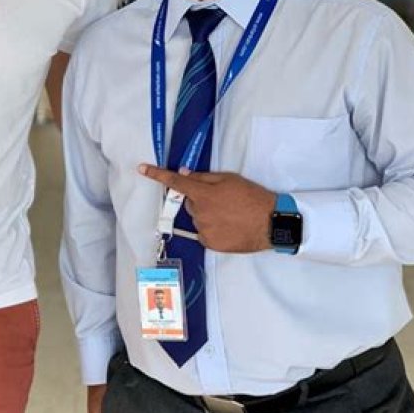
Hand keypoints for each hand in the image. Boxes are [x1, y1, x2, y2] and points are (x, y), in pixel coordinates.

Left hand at [138, 165, 275, 252]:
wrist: (271, 223)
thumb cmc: (252, 197)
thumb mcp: (229, 179)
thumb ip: (204, 177)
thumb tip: (185, 175)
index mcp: (203, 194)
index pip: (175, 182)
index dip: (157, 175)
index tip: (142, 169)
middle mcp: (199, 213)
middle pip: (190, 203)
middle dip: (200, 200)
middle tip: (223, 200)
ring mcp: (204, 230)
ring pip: (198, 218)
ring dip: (207, 215)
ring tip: (230, 215)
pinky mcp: (210, 243)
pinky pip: (204, 232)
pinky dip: (212, 229)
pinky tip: (229, 226)